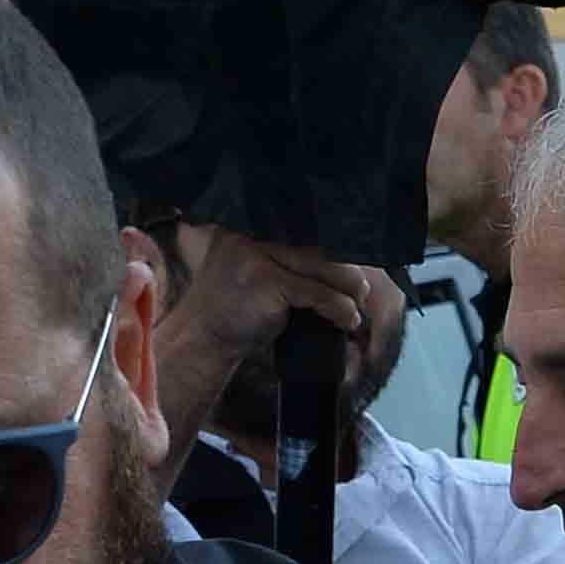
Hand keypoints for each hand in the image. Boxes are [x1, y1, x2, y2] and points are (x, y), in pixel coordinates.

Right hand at [144, 226, 368, 453]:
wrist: (203, 340)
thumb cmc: (235, 310)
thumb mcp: (259, 272)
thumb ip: (290, 259)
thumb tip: (347, 262)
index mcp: (248, 224)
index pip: (306, 227)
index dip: (336, 246)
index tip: (357, 266)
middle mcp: (251, 232)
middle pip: (319, 245)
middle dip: (348, 270)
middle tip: (362, 291)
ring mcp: (256, 254)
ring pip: (324, 267)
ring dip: (350, 290)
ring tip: (357, 306)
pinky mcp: (266, 280)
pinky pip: (318, 293)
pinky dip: (340, 309)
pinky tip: (347, 321)